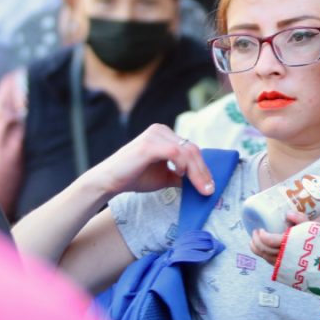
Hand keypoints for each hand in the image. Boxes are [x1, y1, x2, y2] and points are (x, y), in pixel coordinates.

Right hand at [85, 124, 214, 198]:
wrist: (109, 181)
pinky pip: (175, 152)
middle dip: (203, 172)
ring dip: (197, 172)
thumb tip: (203, 184)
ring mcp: (154, 135)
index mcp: (165, 135)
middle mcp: (161, 130)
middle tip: (210, 189)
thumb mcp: (165, 176)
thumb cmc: (135, 177)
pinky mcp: (149, 144)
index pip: (191, 149)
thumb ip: (182, 175)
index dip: (203, 168)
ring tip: (202, 188)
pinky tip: (180, 175)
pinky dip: (182, 165)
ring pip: (187, 151)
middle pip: (192, 149)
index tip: (210, 186)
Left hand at [250, 212, 308, 265]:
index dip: (262, 236)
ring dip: (257, 250)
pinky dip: (264, 256)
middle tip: (255, 233)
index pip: (270, 241)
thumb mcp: (312, 227)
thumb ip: (300, 219)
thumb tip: (287, 213)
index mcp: (291, 245)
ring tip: (254, 241)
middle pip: (265, 250)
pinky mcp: (287, 271)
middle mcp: (287, 257)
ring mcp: (286, 265)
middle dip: (256, 242)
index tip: (260, 229)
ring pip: (266, 258)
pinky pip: (271, 264)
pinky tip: (263, 250)